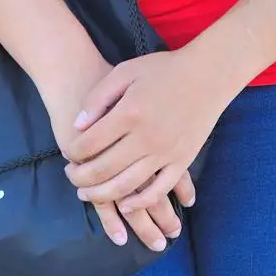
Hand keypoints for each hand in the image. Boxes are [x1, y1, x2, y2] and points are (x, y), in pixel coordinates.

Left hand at [41, 49, 196, 253]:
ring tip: (87, 193)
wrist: (208, 74)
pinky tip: (125, 205)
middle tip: (71, 176)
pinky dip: (140, 202)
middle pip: (104, 169)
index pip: (90, 144)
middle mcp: (146, 137)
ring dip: (102, 195)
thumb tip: (77, 126)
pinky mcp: (182, 160)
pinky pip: (159, 190)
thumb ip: (98, 98)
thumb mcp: (125, 71)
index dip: (73, 152)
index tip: (68, 154)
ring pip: (127, 186)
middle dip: (80, 177)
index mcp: (129, 113)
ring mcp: (166, 152)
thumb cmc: (164, 69)